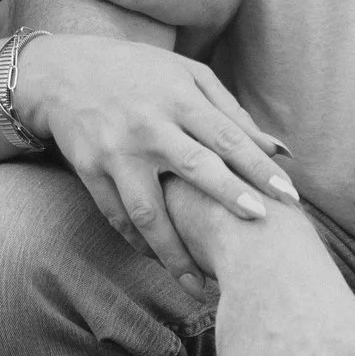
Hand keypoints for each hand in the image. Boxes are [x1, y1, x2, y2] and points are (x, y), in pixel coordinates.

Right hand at [18, 34, 296, 291]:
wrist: (65, 71)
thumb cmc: (141, 73)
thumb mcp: (188, 77)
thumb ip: (232, 113)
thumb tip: (280, 151)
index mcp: (178, 98)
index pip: (228, 137)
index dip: (259, 168)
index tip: (288, 196)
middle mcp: (149, 126)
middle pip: (196, 168)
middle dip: (230, 199)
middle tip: (260, 227)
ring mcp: (117, 151)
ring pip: (150, 211)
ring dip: (176, 250)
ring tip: (199, 284)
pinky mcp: (90, 170)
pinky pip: (118, 217)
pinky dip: (140, 243)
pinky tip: (161, 260)